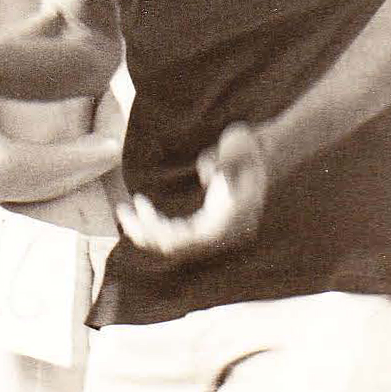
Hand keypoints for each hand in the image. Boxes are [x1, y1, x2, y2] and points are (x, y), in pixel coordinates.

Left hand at [118, 122, 267, 262]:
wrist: (269, 152)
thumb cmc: (251, 145)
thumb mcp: (239, 144)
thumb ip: (226, 158)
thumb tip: (207, 171)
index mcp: (232, 220)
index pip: (189, 240)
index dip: (160, 231)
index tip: (139, 208)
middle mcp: (225, 233)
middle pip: (178, 247)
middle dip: (146, 232)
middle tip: (121, 210)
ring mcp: (219, 232)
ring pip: (177, 245)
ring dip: (148, 231)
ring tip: (124, 210)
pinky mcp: (212, 225)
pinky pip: (180, 235)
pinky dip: (159, 225)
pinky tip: (142, 206)